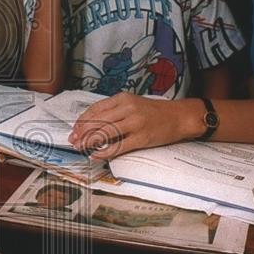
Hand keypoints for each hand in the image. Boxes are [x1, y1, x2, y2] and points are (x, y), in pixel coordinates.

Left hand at [67, 93, 202, 159]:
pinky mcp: (142, 138)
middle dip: (82, 133)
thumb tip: (93, 124)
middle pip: (98, 121)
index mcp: (123, 98)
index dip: (82, 121)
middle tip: (73, 141)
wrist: (180, 116)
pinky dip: (105, 152)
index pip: (96, 109)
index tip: (75, 129)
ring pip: (105, 133)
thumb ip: (115, 111)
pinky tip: (97, 155)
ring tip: (81, 148)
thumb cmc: (155, 112)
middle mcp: (128, 109)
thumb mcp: (133, 104)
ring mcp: (135, 123)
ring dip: (90, 142)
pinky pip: (119, 146)